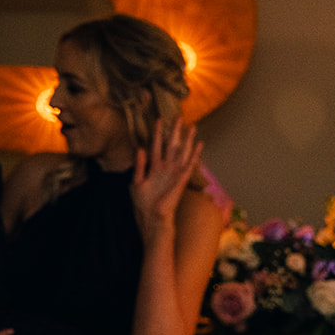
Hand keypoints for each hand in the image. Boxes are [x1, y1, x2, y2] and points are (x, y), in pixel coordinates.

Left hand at [131, 117, 202, 241]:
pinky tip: (199, 144)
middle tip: (178, 116)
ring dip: (187, 139)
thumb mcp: (136, 182)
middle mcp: (166, 169)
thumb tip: (140, 148)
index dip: (158, 133)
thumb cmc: (143, 205)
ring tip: (192, 126)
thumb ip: (139, 166)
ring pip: (182, 152)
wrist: (152, 219)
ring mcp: (174, 173)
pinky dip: (194, 154)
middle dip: (175, 131)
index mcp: (154, 168)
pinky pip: (189, 164)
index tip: (158, 119)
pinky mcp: (181, 179)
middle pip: (172, 146)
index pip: (157, 146)